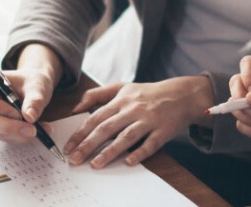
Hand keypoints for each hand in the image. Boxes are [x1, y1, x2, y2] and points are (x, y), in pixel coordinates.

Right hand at [0, 44, 61, 142]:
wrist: (34, 90)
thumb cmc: (31, 83)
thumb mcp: (37, 86)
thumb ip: (34, 100)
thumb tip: (29, 117)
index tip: (18, 113)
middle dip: (10, 127)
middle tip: (33, 130)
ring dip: (20, 134)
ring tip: (41, 129)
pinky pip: (6, 137)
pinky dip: (22, 136)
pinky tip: (36, 130)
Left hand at [63, 75, 213, 167]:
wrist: (182, 95)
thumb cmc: (147, 94)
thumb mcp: (122, 87)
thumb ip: (97, 95)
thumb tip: (76, 108)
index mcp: (121, 100)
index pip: (96, 117)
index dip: (81, 132)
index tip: (68, 147)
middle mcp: (133, 109)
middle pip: (107, 128)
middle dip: (89, 144)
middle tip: (75, 159)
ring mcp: (149, 120)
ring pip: (127, 136)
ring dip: (110, 151)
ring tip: (96, 164)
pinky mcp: (163, 131)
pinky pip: (150, 143)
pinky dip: (140, 152)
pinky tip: (128, 162)